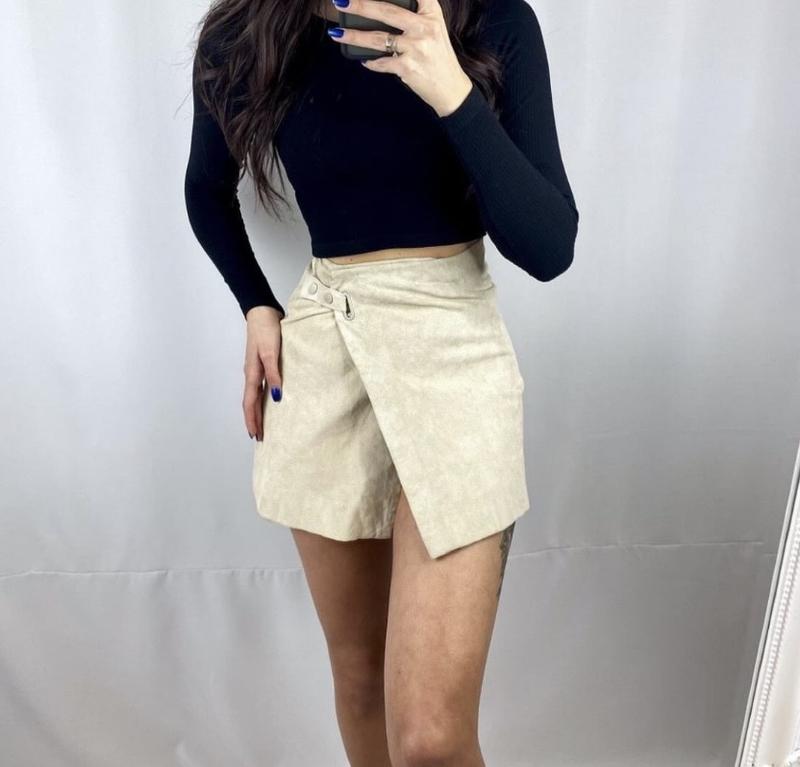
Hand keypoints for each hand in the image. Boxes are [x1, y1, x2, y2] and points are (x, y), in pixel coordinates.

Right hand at [243, 306, 282, 440]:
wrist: (262, 311)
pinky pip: (258, 386)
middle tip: (258, 437)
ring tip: (261, 424)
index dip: (252, 419)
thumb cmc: (267, 330)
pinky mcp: (261, 362)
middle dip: (253, 420)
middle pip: (250, 402)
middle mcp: (251, 373)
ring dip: (256, 411)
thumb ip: (274, 374)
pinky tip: (267, 400)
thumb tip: (277, 397)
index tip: (255, 435)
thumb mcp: (272, 352)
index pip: (250, 402)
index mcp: (252, 373)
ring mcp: (255, 368)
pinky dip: (261, 398)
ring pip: (253, 395)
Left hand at [329, 0, 473, 115]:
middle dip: (360, 5)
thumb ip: (416, 13)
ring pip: (378, 38)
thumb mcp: (434, 28)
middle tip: (341, 1)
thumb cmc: (438, 57)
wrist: (451, 89)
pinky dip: (371, 62)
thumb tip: (379, 9)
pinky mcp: (407, 68)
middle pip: (387, 11)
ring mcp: (416, 48)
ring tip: (337, 33)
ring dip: (354, 36)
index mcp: (431, 14)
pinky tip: (364, 60)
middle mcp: (424, 28)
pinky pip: (381, 62)